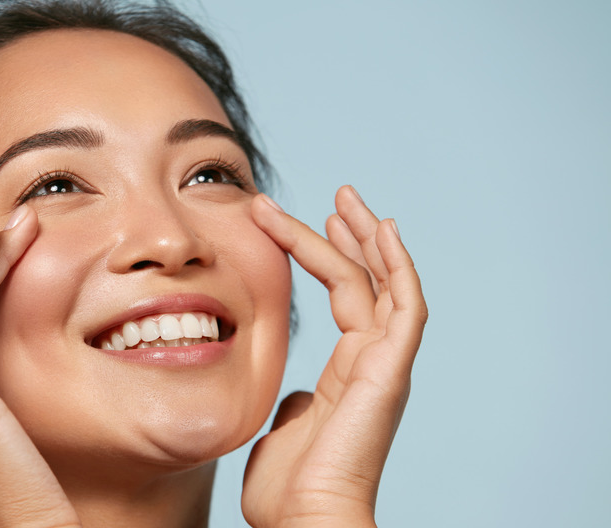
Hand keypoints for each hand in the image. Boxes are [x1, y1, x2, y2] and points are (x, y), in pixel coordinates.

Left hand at [242, 187, 426, 526]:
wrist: (305, 519)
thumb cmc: (290, 485)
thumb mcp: (286, 425)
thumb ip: (297, 400)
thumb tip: (297, 390)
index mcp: (348, 370)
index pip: (345, 296)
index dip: (326, 255)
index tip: (301, 222)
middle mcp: (372, 361)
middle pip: (370, 281)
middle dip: (353, 235)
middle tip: (338, 196)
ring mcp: (385, 364)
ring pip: (385, 284)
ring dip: (368, 237)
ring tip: (347, 197)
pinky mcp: (390, 370)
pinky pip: (404, 307)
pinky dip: (398, 266)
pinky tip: (383, 230)